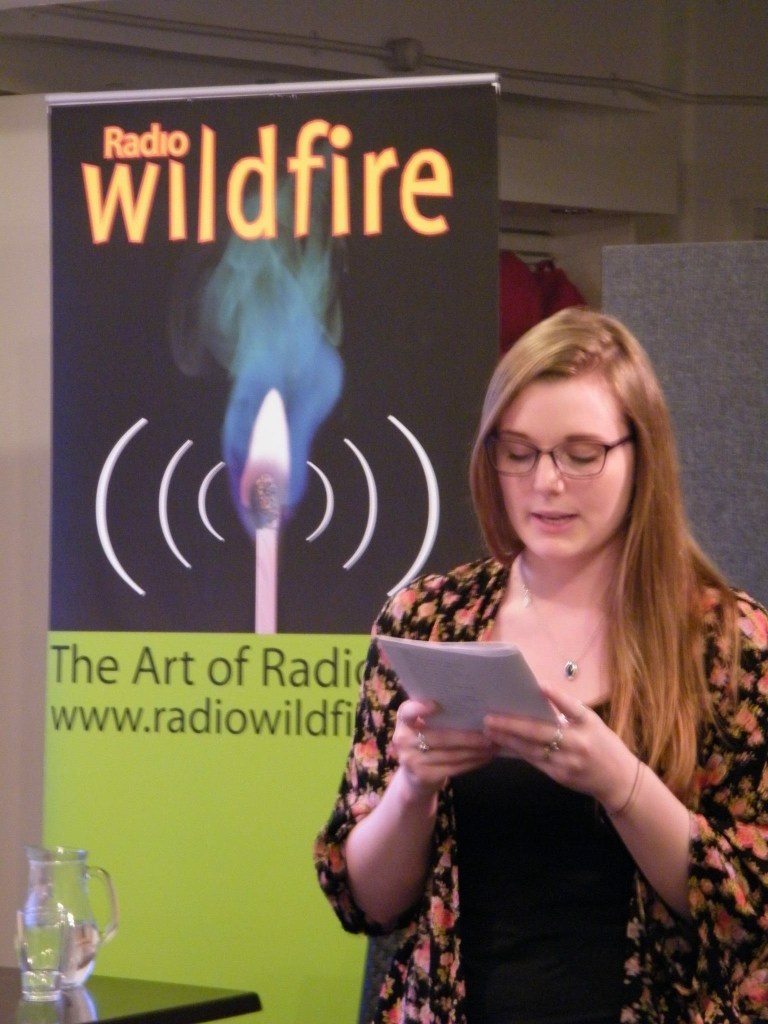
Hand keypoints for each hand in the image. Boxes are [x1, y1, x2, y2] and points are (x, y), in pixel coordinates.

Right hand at [393, 698, 496, 796]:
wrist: (415, 778)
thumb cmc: (425, 743)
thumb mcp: (423, 726)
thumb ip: (437, 716)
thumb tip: (474, 706)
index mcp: (403, 720)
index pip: (407, 711)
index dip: (419, 709)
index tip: (435, 705)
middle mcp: (403, 739)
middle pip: (440, 737)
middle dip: (468, 736)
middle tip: (490, 733)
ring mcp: (411, 760)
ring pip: (450, 754)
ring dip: (475, 750)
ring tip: (493, 745)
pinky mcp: (423, 776)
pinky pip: (453, 768)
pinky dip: (472, 763)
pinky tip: (485, 758)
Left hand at [483, 687, 636, 809]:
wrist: (618, 780)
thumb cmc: (603, 744)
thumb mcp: (592, 723)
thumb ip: (569, 712)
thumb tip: (538, 696)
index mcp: (589, 725)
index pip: (572, 708)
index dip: (557, 697)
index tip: (540, 685)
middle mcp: (578, 743)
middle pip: (541, 732)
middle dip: (512, 724)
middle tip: (490, 717)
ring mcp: (568, 762)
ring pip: (532, 749)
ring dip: (508, 739)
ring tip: (490, 729)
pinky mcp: (560, 776)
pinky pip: (535, 761)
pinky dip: (518, 751)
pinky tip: (503, 743)